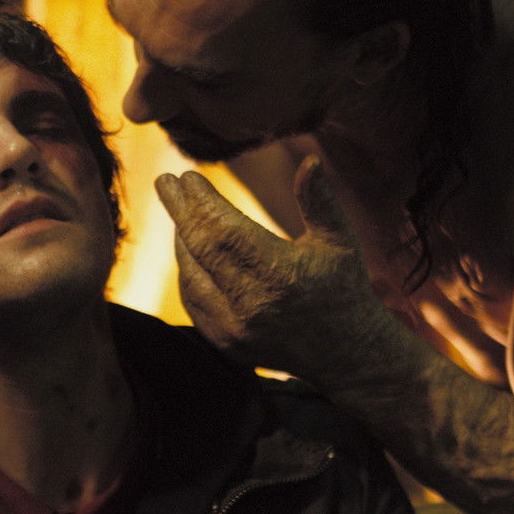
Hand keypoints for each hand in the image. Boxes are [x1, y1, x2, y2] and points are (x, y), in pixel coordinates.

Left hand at [154, 156, 388, 376]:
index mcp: (281, 275)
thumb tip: (310, 160)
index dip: (201, 201)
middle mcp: (252, 305)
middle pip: (201, 248)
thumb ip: (320, 200)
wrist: (347, 353)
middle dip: (180, 212)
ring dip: (182, 239)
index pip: (225, 230)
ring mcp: (234, 329)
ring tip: (180, 210)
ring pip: (191, 274)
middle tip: (166, 182)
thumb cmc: (344, 287)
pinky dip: (188, 270)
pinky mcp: (225, 343)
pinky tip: (189, 248)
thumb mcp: (339, 240)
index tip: (188, 176)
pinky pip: (193, 300)